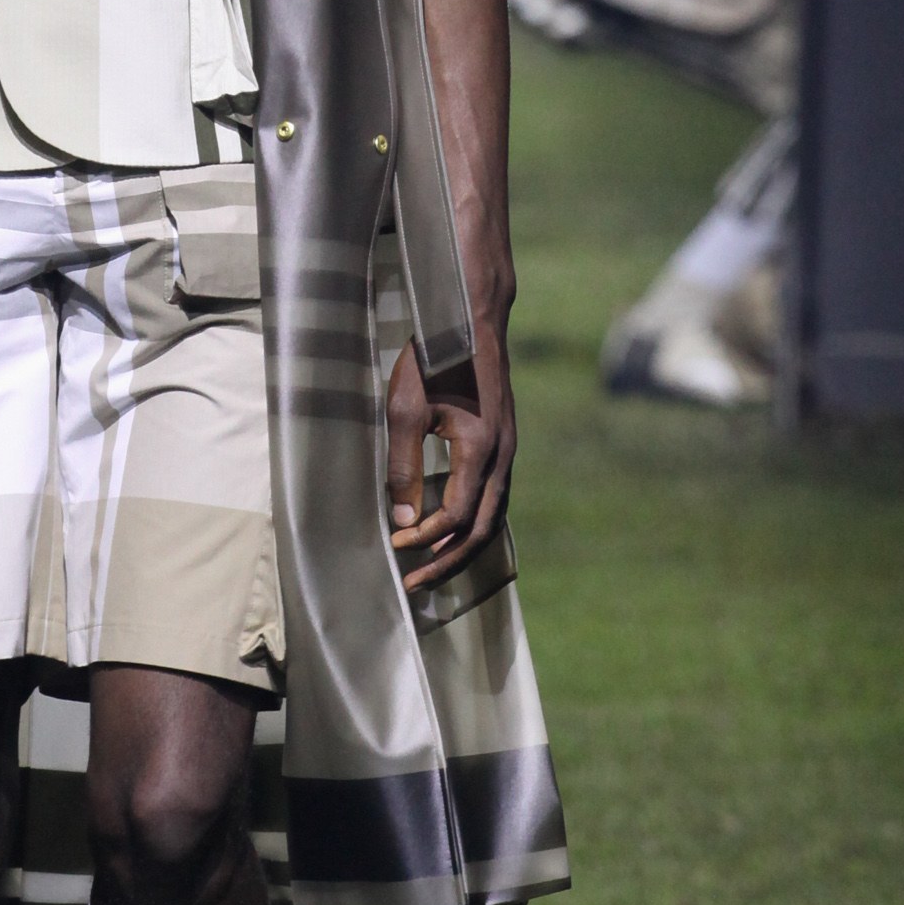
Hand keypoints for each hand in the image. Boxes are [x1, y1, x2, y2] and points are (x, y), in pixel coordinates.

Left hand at [385, 336, 515, 591]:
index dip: (425, 537)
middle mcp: (504, 457)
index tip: (395, 542)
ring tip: (433, 567)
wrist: (471, 321)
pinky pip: (496, 498)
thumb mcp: (406, 410)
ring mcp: (509, 451)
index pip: (456, 516)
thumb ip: (403, 467)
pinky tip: (453, 531)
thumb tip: (403, 519)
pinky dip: (475, 524)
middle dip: (448, 560)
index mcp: (482, 450)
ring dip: (463, 546)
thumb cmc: (435, 360)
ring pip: (494, 517)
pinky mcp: (504, 444)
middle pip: (482, 529)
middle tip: (416, 583)